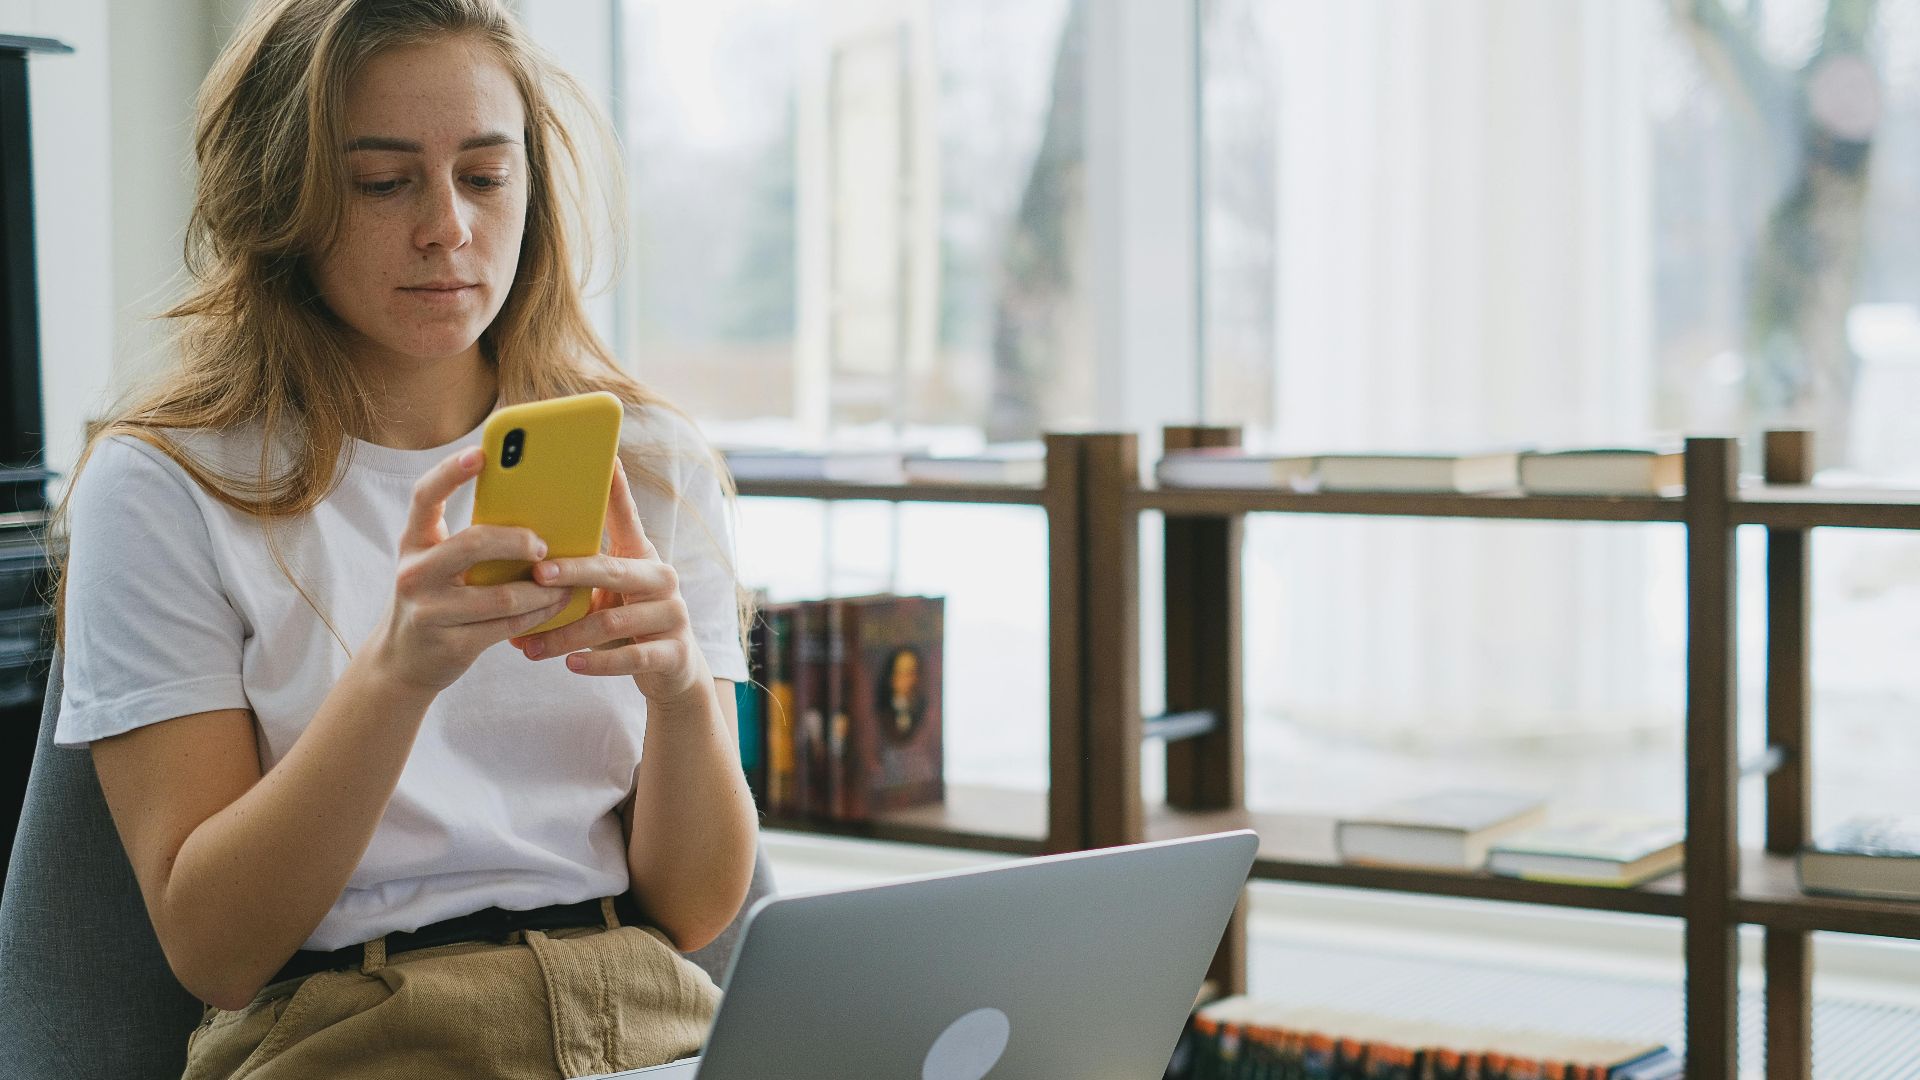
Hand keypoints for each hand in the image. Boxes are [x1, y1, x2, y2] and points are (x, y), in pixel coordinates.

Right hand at [370, 446, 575, 693]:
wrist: (403, 661)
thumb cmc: (437, 599)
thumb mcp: (439, 564)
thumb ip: (471, 542)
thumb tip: (536, 510)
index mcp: (414, 542)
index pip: (425, 496)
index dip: (450, 472)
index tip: (481, 453)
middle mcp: (415, 573)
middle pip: (472, 544)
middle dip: (517, 541)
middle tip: (543, 544)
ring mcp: (429, 611)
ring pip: (500, 594)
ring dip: (543, 588)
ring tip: (567, 581)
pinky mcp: (451, 644)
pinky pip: (507, 625)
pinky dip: (539, 614)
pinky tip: (556, 605)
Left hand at [509, 458, 712, 707]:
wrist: (672, 670)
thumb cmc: (627, 620)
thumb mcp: (608, 590)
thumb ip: (580, 571)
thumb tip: (520, 556)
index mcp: (643, 556)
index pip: (628, 517)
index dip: (617, 489)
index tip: (604, 457)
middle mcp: (663, 579)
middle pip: (614, 571)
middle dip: (573, 572)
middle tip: (537, 573)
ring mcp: (672, 616)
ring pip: (613, 622)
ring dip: (568, 634)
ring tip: (530, 643)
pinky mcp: (674, 653)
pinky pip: (631, 658)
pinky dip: (597, 662)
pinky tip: (570, 665)